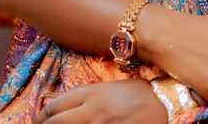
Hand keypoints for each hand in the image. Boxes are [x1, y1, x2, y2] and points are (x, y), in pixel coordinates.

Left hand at [35, 80, 165, 123]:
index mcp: (93, 94)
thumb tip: (67, 107)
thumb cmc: (144, 94)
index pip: (55, 106)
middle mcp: (92, 111)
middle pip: (55, 123)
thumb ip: (91, 95)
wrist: (168, 106)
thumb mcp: (115, 87)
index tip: (39, 120)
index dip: (41, 116)